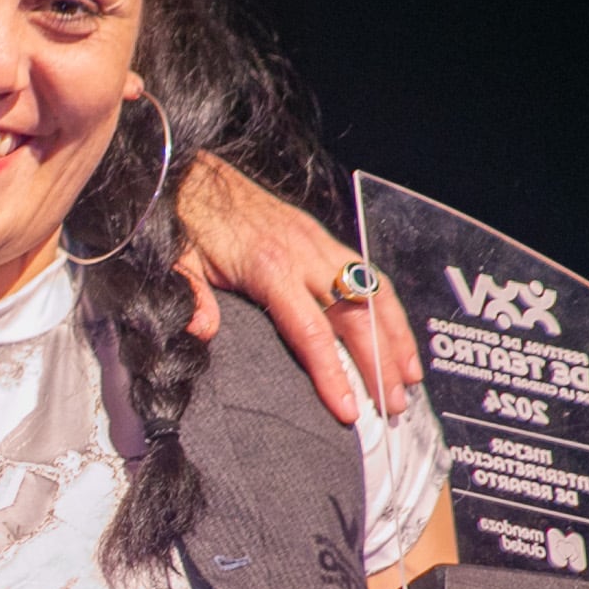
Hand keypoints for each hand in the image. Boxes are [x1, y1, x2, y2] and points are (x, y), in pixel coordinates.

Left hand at [173, 152, 422, 422]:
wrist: (196, 178)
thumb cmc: (186, 223)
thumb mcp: (177, 263)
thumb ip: (191, 298)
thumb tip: (202, 332)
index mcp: (269, 268)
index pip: (311, 332)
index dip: (333, 374)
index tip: (349, 410)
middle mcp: (305, 255)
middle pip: (355, 317)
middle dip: (379, 365)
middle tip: (394, 407)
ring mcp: (319, 245)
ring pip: (372, 294)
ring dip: (396, 338)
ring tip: (410, 379)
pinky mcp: (323, 239)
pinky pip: (367, 276)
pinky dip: (389, 308)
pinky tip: (397, 336)